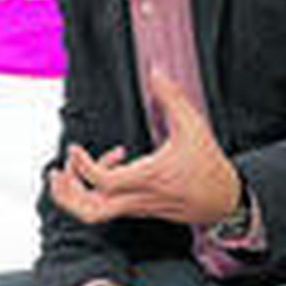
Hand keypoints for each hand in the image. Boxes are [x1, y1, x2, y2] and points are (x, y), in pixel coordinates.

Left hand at [50, 69, 240, 225]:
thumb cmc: (209, 165)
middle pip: (90, 211)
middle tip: (60, 170)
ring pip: (96, 214)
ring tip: (71, 170)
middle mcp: (139, 198)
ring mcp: (137, 207)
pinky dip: (97, 190)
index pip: (103, 182)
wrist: (226, 200)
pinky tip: (110, 163)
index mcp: (148, 178)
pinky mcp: (139, 209)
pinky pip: (108, 207)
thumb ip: (172, 97)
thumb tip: (156, 71)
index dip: (83, 166)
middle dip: (67, 194)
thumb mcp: (194, 126)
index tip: (75, 147)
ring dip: (77, 195)